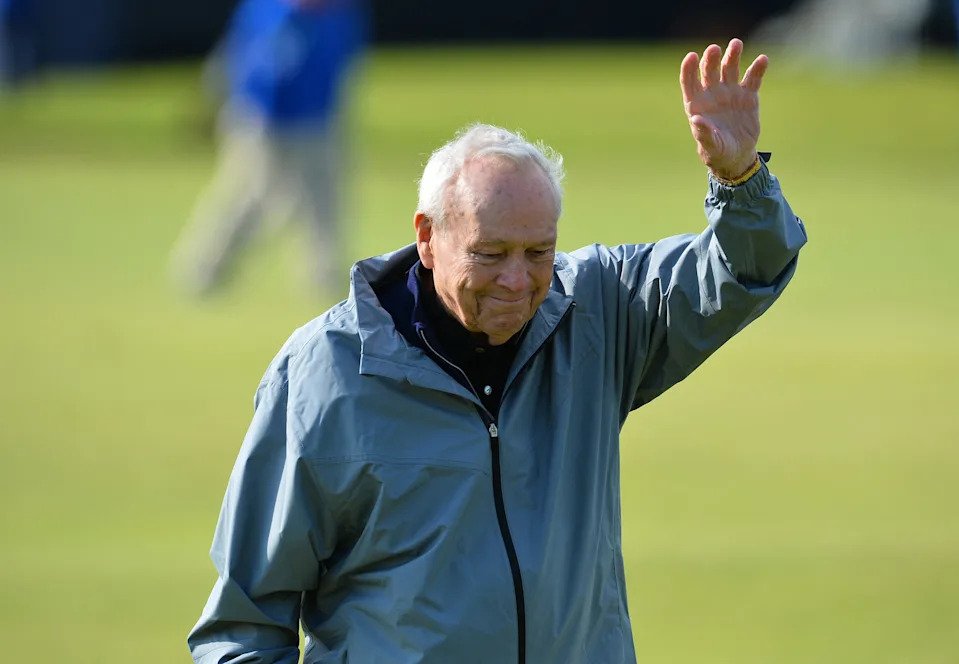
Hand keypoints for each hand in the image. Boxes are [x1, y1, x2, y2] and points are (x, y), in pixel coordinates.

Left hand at [680, 39, 767, 180]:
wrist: (737, 156)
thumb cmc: (718, 152)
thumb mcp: (710, 146)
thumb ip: (703, 133)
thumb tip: (696, 120)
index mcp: (697, 104)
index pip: (689, 81)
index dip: (689, 68)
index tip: (691, 56)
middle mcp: (712, 94)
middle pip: (709, 70)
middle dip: (711, 59)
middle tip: (714, 49)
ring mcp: (730, 92)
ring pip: (730, 68)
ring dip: (732, 55)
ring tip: (735, 44)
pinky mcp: (748, 96)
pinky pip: (753, 79)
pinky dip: (757, 69)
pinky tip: (762, 60)